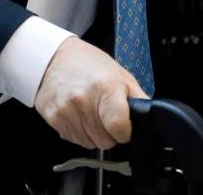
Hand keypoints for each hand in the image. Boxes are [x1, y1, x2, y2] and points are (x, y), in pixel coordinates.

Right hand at [34, 36, 148, 149]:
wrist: (55, 57)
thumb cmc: (89, 64)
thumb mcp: (121, 75)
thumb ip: (138, 99)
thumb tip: (150, 118)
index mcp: (105, 87)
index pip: (118, 128)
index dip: (125, 132)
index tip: (124, 127)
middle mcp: (83, 100)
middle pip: (104, 141)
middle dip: (109, 133)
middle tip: (106, 115)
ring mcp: (65, 110)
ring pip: (89, 143)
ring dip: (93, 134)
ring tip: (91, 112)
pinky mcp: (52, 118)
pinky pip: (73, 139)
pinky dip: (79, 131)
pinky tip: (78, 114)